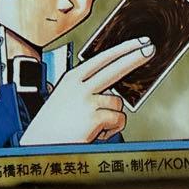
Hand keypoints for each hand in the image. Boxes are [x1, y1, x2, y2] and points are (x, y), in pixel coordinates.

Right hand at [18, 36, 154, 144]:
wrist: (38, 145)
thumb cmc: (52, 125)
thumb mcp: (65, 97)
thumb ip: (87, 88)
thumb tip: (113, 87)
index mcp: (72, 78)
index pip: (102, 58)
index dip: (123, 49)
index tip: (138, 43)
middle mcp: (79, 86)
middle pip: (115, 68)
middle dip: (135, 58)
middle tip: (149, 50)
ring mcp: (87, 101)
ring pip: (118, 103)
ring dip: (112, 116)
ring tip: (93, 125)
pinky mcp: (94, 117)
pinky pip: (118, 119)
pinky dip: (111, 129)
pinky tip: (95, 133)